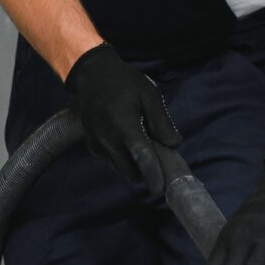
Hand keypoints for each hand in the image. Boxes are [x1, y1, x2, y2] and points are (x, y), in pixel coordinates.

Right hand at [64, 43, 180, 197]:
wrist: (90, 75)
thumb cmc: (123, 82)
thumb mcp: (148, 94)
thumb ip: (161, 121)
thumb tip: (174, 143)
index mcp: (124, 125)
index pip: (141, 156)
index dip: (152, 174)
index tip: (160, 189)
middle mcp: (108, 139)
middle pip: (130, 171)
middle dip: (145, 173)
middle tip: (159, 162)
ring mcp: (97, 143)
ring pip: (120, 168)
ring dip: (134, 167)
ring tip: (143, 149)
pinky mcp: (92, 145)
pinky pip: (111, 161)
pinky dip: (123, 159)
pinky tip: (128, 144)